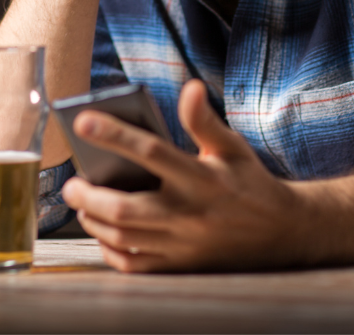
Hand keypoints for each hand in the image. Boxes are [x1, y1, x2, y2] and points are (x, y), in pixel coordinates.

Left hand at [61, 80, 305, 271]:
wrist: (282, 233)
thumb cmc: (249, 183)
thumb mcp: (232, 147)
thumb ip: (205, 120)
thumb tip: (190, 87)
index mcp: (202, 178)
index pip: (151, 152)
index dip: (114, 135)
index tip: (82, 121)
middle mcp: (190, 214)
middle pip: (126, 208)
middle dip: (89, 196)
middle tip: (71, 184)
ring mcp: (183, 245)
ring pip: (124, 238)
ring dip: (94, 221)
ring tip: (82, 204)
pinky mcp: (180, 267)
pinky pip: (134, 265)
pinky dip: (110, 249)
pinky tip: (104, 231)